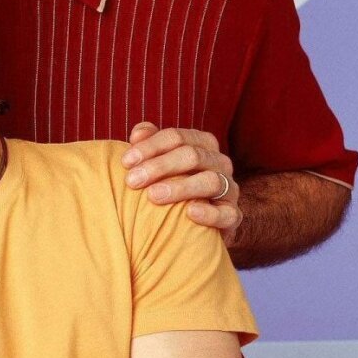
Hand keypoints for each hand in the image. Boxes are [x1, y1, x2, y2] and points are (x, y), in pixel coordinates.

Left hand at [123, 123, 240, 243]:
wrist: (198, 224)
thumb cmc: (172, 185)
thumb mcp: (159, 163)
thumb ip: (149, 145)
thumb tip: (137, 134)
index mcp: (202, 144)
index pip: (177, 137)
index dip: (150, 146)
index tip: (125, 162)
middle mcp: (219, 162)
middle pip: (192, 155)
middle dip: (159, 166)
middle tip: (132, 181)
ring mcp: (229, 188)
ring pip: (211, 180)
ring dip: (180, 187)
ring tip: (153, 196)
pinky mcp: (233, 215)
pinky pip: (227, 213)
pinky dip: (210, 213)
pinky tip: (190, 212)